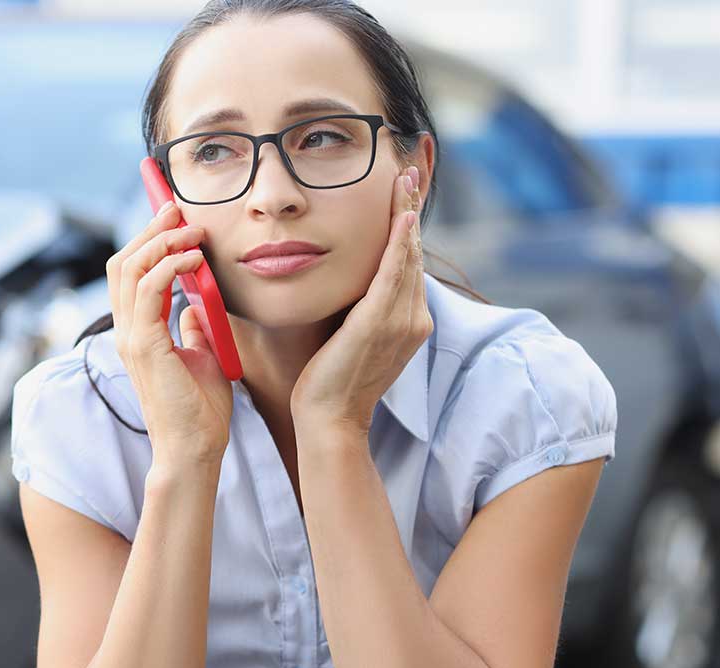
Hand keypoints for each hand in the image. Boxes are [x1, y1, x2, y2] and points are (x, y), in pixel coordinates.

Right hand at [106, 199, 232, 466]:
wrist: (195, 449)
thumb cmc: (200, 411)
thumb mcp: (201, 355)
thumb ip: (193, 328)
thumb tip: (196, 304)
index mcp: (137, 333)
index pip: (130, 274)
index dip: (147, 240)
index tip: (174, 216)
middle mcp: (127, 332)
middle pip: (123, 263)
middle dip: (150, 229)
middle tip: (178, 208)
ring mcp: (131, 338)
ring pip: (130, 268)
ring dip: (161, 241)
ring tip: (192, 231)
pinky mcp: (145, 345)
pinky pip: (150, 289)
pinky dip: (171, 266)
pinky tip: (195, 260)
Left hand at [289, 164, 431, 434]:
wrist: (330, 418)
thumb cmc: (331, 381)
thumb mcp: (352, 336)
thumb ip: (360, 308)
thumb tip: (351, 280)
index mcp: (409, 320)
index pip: (409, 263)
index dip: (408, 227)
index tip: (404, 194)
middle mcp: (413, 318)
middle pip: (414, 253)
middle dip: (410, 209)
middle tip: (407, 171)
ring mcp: (401, 321)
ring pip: (406, 257)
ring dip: (406, 214)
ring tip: (404, 180)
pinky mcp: (379, 324)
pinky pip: (392, 276)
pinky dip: (399, 245)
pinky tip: (402, 218)